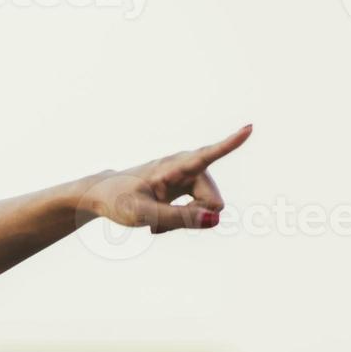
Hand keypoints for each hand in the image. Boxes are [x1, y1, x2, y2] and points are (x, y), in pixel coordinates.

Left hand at [84, 124, 252, 233]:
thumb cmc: (118, 201)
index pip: (206, 155)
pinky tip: (159, 224)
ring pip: (208, 208)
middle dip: (195, 217)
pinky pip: (200, 210)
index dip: (230, 143)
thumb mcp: (142, 214)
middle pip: (213, 201)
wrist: (101, 196)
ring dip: (187, 220)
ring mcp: (188, 175)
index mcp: (174, 166)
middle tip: (159, 222)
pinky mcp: (186, 185)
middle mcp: (186, 166)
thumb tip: (216, 219)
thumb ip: (177, 218)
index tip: (249, 127)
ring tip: (157, 220)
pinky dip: (183, 220)